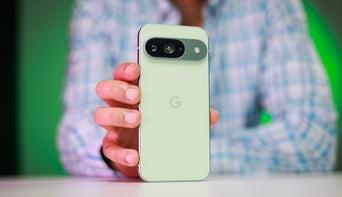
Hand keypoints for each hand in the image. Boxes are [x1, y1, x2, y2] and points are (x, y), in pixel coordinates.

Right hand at [94, 62, 218, 176]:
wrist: (152, 154)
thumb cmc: (163, 124)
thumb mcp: (179, 116)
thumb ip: (194, 113)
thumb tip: (212, 114)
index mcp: (135, 90)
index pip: (125, 72)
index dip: (128, 68)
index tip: (138, 69)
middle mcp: (120, 104)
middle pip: (107, 88)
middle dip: (120, 88)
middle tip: (138, 94)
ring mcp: (114, 125)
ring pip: (101, 114)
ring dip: (118, 115)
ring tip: (138, 119)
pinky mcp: (114, 146)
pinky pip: (109, 148)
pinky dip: (122, 152)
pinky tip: (136, 155)